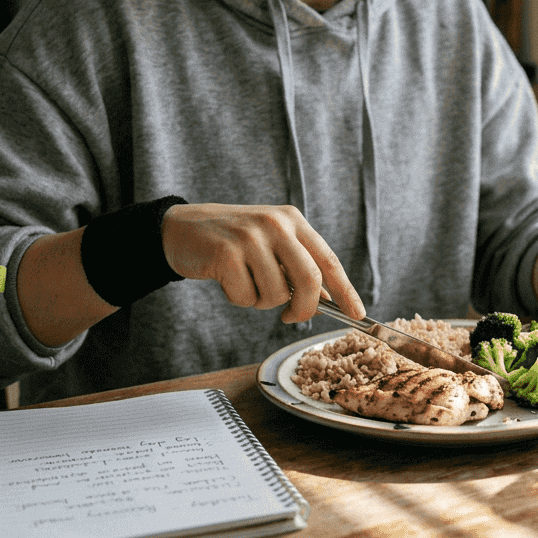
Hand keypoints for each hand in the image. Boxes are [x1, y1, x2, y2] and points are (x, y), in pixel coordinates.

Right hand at [159, 203, 365, 323]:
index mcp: (292, 220)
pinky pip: (246, 297)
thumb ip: (297, 265)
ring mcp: (250, 237)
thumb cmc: (231, 240)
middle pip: (309, 280)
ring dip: (262, 302)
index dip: (345, 290)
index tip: (357, 314)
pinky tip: (226, 281)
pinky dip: (239, 298)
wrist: (181, 229)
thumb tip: (329, 298)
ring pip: (276, 294)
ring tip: (246, 283)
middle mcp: (276, 224)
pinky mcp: (226, 253)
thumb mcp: (270, 243)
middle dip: (303, 308)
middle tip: (289, 317)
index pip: (328, 260)